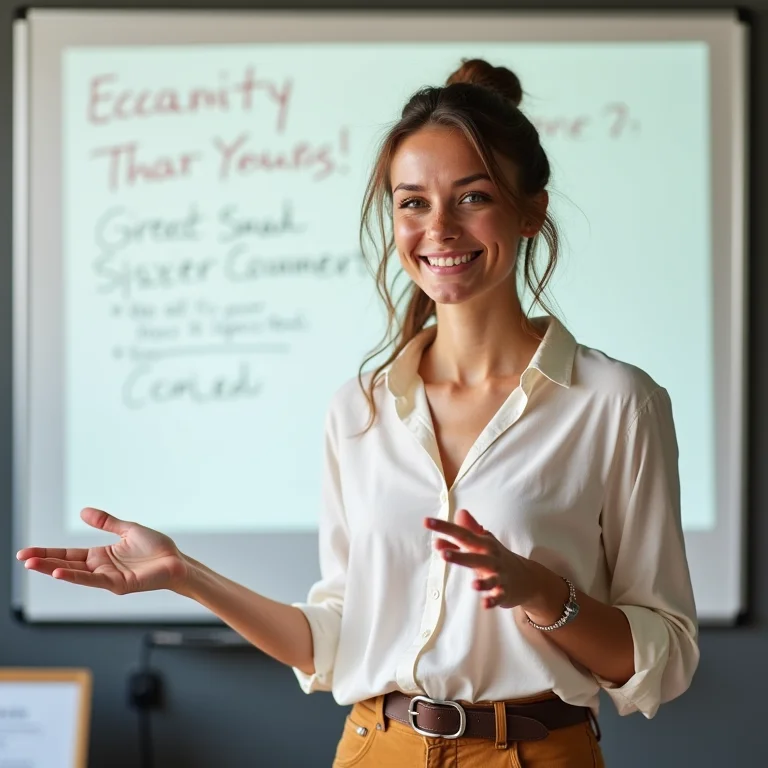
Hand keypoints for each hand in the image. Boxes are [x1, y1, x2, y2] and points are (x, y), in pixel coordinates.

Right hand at [16, 507, 187, 594]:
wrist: (177, 561)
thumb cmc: (156, 548)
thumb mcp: (127, 530)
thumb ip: (106, 522)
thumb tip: (82, 511)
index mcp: (101, 555)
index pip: (68, 554)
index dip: (49, 552)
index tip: (27, 552)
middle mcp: (101, 568)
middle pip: (66, 564)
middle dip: (44, 561)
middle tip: (22, 558)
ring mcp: (108, 578)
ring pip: (75, 573)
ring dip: (53, 569)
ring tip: (32, 564)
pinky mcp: (118, 584)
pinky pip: (93, 580)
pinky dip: (76, 577)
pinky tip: (60, 572)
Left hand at [425, 509, 554, 609]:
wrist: (527, 577)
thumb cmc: (497, 557)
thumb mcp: (484, 542)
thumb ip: (468, 530)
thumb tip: (458, 512)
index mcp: (483, 544)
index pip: (461, 533)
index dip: (444, 527)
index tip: (426, 522)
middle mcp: (491, 558)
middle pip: (474, 556)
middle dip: (459, 555)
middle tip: (442, 553)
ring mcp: (500, 576)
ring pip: (490, 578)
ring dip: (482, 582)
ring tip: (473, 585)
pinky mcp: (505, 592)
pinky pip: (498, 597)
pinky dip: (493, 600)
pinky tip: (485, 604)